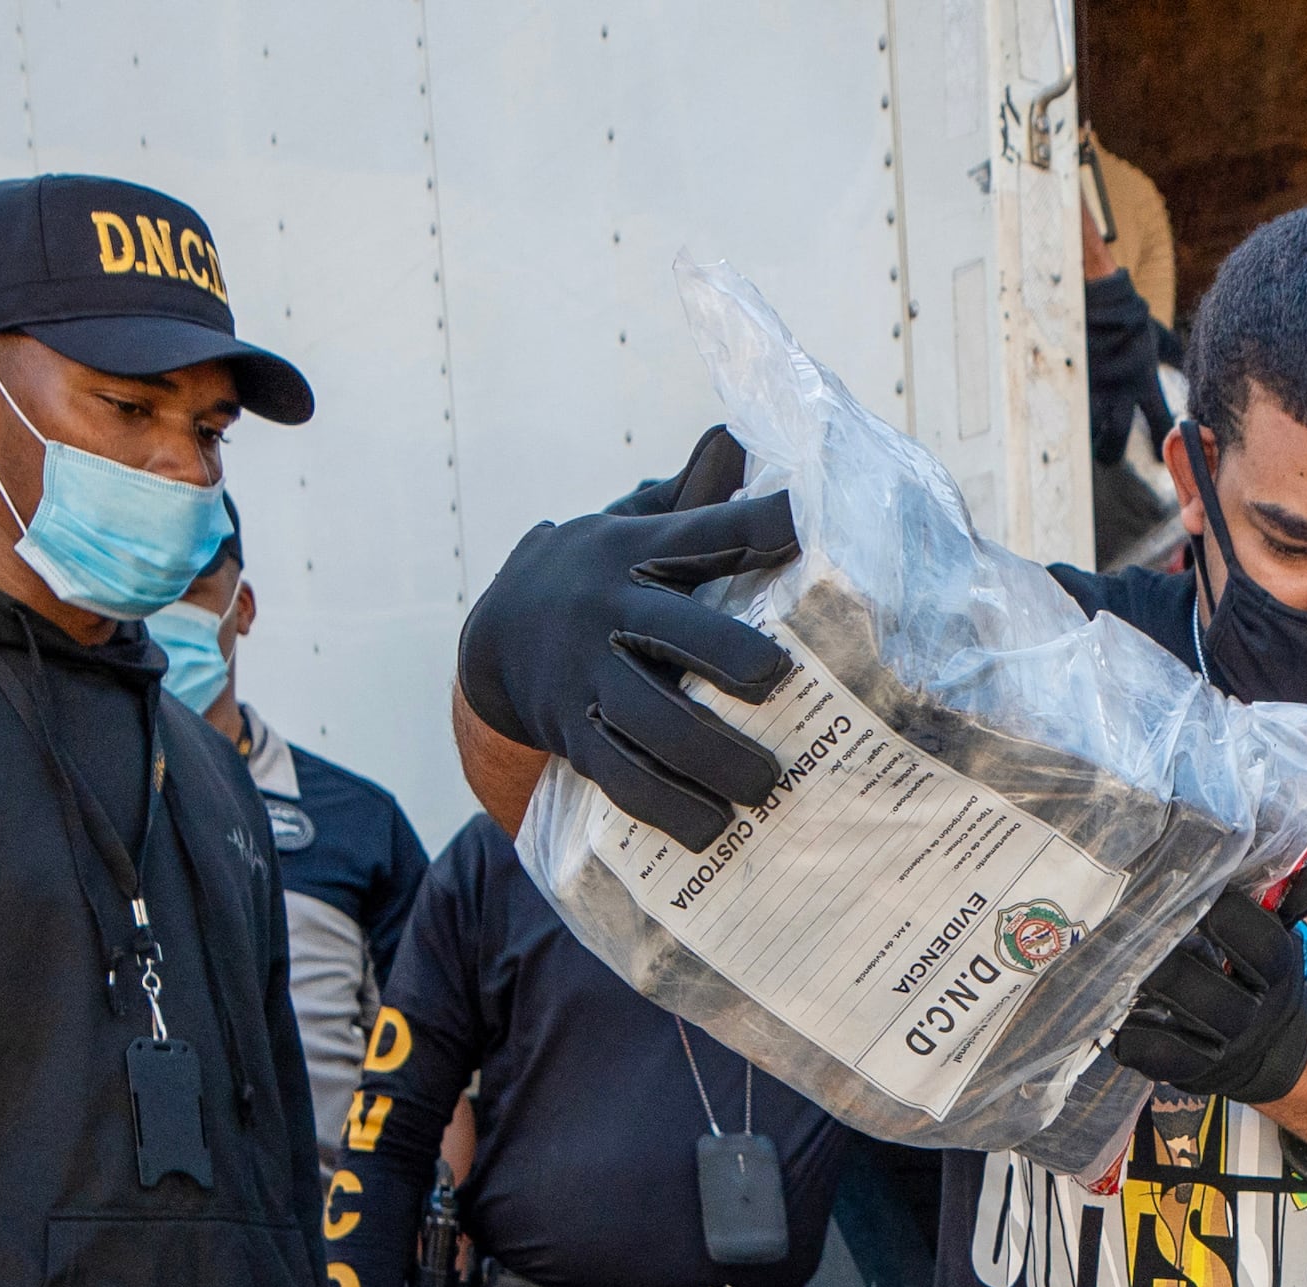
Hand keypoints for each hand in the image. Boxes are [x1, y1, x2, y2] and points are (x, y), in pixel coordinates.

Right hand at [459, 425, 803, 846]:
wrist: (497, 637)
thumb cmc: (602, 580)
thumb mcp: (636, 529)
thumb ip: (697, 500)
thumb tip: (741, 435)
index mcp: (636, 552)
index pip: (706, 531)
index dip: (758, 524)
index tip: (809, 521)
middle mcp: (608, 611)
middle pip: (673, 631)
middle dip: (727, 657)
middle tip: (777, 682)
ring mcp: (587, 678)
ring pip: (650, 721)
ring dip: (711, 758)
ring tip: (764, 787)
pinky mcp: (577, 737)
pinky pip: (622, 779)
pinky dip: (669, 809)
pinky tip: (713, 830)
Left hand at [1108, 858, 1306, 1105]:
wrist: (1269, 1049)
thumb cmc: (1260, 976)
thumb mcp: (1280, 936)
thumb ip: (1298, 895)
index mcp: (1279, 974)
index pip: (1260, 946)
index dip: (1226, 917)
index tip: (1194, 892)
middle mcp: (1253, 1016)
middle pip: (1216, 995)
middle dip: (1174, 962)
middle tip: (1140, 932)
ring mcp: (1222, 1049)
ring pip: (1185, 1029)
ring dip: (1151, 995)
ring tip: (1121, 964)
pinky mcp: (1191, 1073)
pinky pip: (1159, 1059)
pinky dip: (1135, 1038)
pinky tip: (1119, 1016)